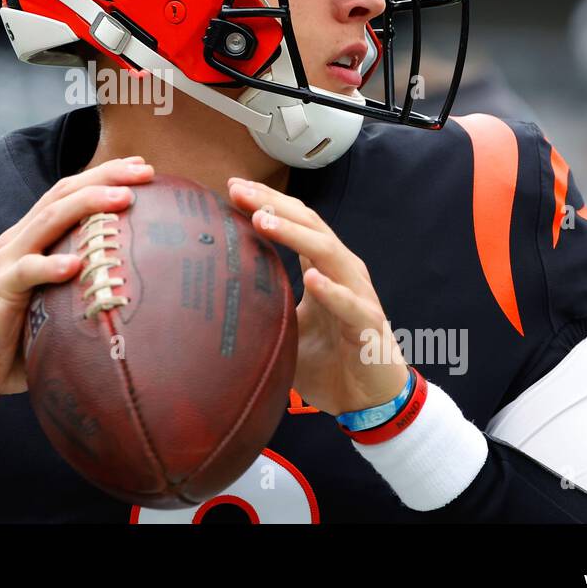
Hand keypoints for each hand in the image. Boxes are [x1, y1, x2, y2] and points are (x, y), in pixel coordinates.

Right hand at [0, 156, 154, 395]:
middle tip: (144, 169)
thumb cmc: (13, 336)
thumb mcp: (51, 302)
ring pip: (47, 221)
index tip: (141, 168)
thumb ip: (79, 288)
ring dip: (87, 206)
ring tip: (122, 199)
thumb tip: (130, 290)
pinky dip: (50, 266)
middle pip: (62, 195)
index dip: (103, 177)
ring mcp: (6, 262)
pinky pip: (25, 272)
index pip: (68, 195)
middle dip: (104, 177)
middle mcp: (18, 241)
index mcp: (31, 240)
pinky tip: (75, 265)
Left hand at [226, 177, 408, 416]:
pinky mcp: (368, 325)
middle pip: (310, 225)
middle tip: (239, 191)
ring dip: (295, 235)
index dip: (268, 202)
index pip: (297, 222)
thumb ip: (265, 302)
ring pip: (329, 254)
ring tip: (263, 221)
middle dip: (273, 205)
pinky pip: (351, 305)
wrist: (369, 399)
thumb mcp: (289, 324)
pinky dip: (332, 291)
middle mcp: (343, 272)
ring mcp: (358, 295)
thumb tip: (217, 294)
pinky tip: (314, 280)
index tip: (233, 188)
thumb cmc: (330, 359)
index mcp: (325, 267)